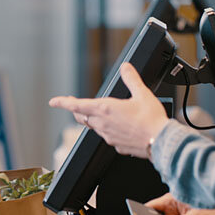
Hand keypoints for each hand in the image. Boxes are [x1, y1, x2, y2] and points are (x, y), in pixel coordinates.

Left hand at [48, 63, 167, 158]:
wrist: (161, 142)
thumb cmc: (151, 120)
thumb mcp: (142, 94)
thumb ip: (131, 79)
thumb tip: (126, 68)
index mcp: (105, 109)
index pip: (77, 106)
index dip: (63, 103)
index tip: (53, 102)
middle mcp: (103, 124)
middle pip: (82, 117)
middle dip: (78, 110)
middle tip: (74, 105)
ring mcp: (109, 136)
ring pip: (94, 127)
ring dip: (93, 120)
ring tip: (98, 114)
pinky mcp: (117, 146)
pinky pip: (107, 136)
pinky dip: (108, 130)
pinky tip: (118, 128)